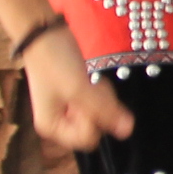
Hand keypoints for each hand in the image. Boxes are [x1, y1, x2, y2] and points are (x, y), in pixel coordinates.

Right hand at [23, 29, 133, 153]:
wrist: (45, 34)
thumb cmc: (56, 62)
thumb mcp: (79, 89)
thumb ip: (105, 111)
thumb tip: (127, 131)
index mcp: (52, 127)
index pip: (88, 140)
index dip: (94, 121)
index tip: (85, 99)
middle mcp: (59, 122)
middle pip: (96, 127)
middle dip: (98, 106)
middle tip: (88, 86)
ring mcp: (69, 109)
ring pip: (100, 113)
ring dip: (100, 95)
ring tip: (87, 79)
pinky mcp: (77, 95)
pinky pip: (98, 100)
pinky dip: (98, 89)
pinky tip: (90, 77)